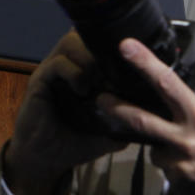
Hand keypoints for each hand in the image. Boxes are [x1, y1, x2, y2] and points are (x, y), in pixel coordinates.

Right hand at [3, 31, 127, 194]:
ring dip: (88, 59)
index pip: (97, 42)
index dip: (113, 46)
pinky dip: (74, 73)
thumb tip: (154, 116)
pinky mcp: (40, 80)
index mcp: (82, 70)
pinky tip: (82, 90)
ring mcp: (52, 70)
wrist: (45, 158)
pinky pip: (58, 64)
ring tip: (97, 80)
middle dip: (102, 50)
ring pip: (71, 43)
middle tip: (114, 70)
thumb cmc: (74, 141)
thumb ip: (126, 118)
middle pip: (84, 35)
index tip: (129, 60)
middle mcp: (66, 65)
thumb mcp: (107, 131)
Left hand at [99, 39, 194, 194]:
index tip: (126, 47)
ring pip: (153, 145)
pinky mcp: (176, 182)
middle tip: (100, 97)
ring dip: (159, 139)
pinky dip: (171, 158)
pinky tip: (188, 158)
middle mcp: (185, 140)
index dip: (144, 62)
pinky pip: (165, 165)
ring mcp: (178, 164)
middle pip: (140, 119)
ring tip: (175, 138)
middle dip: (116, 107)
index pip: (166, 82)